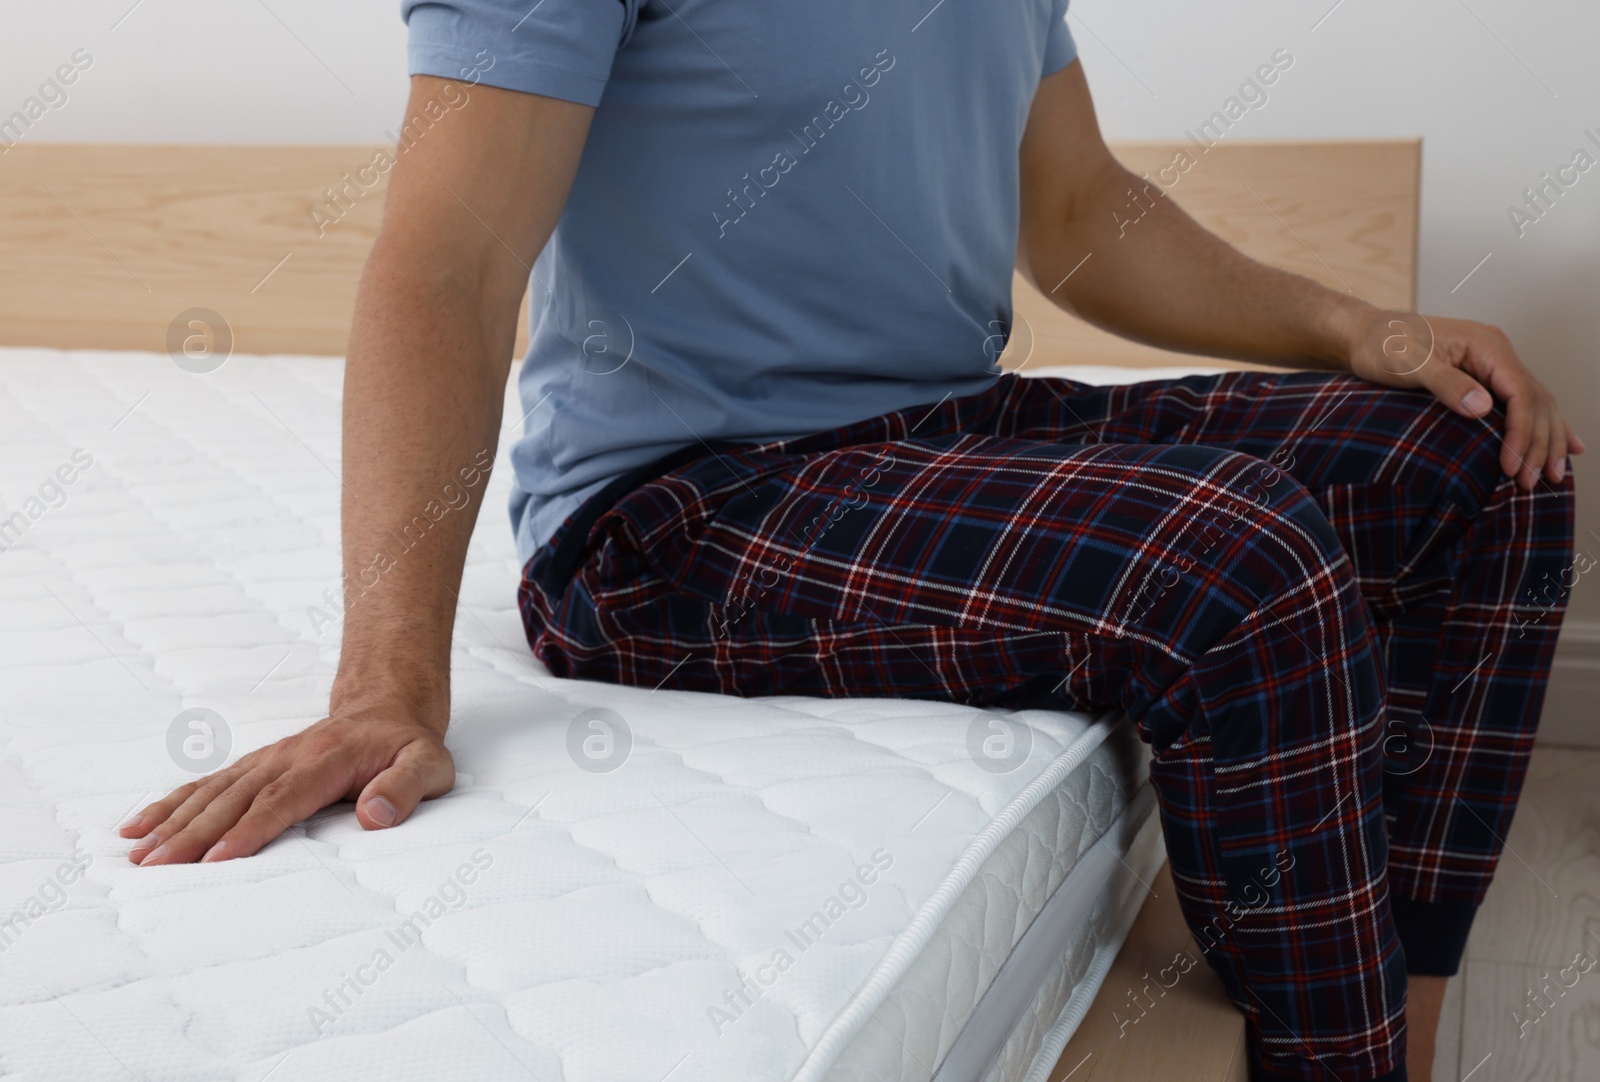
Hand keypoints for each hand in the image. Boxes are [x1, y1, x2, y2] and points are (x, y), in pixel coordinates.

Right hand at [120, 707, 454, 864]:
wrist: (388, 708)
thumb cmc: (408, 746)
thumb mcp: (427, 766)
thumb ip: (404, 789)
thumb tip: (374, 816)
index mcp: (327, 760)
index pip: (282, 800)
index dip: (248, 830)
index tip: (216, 860)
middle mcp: (288, 757)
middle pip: (235, 798)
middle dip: (193, 834)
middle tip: (156, 868)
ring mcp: (267, 759)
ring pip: (213, 791)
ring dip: (173, 821)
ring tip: (137, 854)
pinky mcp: (255, 766)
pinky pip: (208, 784)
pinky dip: (172, 803)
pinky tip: (139, 826)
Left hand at [1347, 311, 1584, 489]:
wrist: (1365, 334)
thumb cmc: (1383, 346)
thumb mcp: (1408, 364)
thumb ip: (1446, 384)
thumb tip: (1483, 409)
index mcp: (1486, 345)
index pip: (1520, 392)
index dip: (1521, 432)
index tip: (1512, 465)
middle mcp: (1498, 352)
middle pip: (1535, 401)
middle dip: (1538, 443)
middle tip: (1532, 483)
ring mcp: (1494, 363)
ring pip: (1536, 404)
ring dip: (1547, 440)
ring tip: (1553, 476)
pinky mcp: (1485, 375)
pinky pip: (1522, 402)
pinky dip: (1542, 425)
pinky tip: (1564, 446)